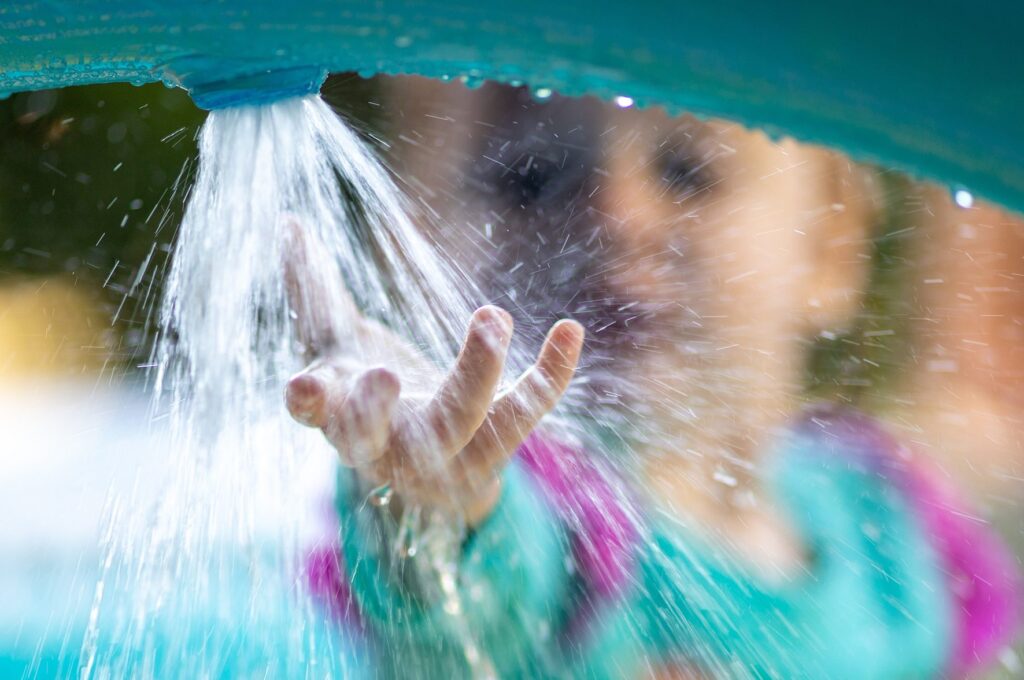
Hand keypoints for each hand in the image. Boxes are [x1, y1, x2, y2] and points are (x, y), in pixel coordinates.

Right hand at [282, 229, 583, 524]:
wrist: (430, 469)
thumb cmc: (374, 396)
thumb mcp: (338, 345)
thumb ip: (312, 290)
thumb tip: (288, 222)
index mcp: (343, 419)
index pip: (320, 416)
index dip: (309, 403)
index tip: (302, 385)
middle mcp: (391, 447)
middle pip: (385, 436)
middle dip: (381, 409)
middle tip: (385, 373)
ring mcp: (447, 455)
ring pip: (461, 424)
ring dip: (476, 373)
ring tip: (491, 315)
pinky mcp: (497, 448)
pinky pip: (527, 413)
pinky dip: (551, 374)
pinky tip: (570, 330)